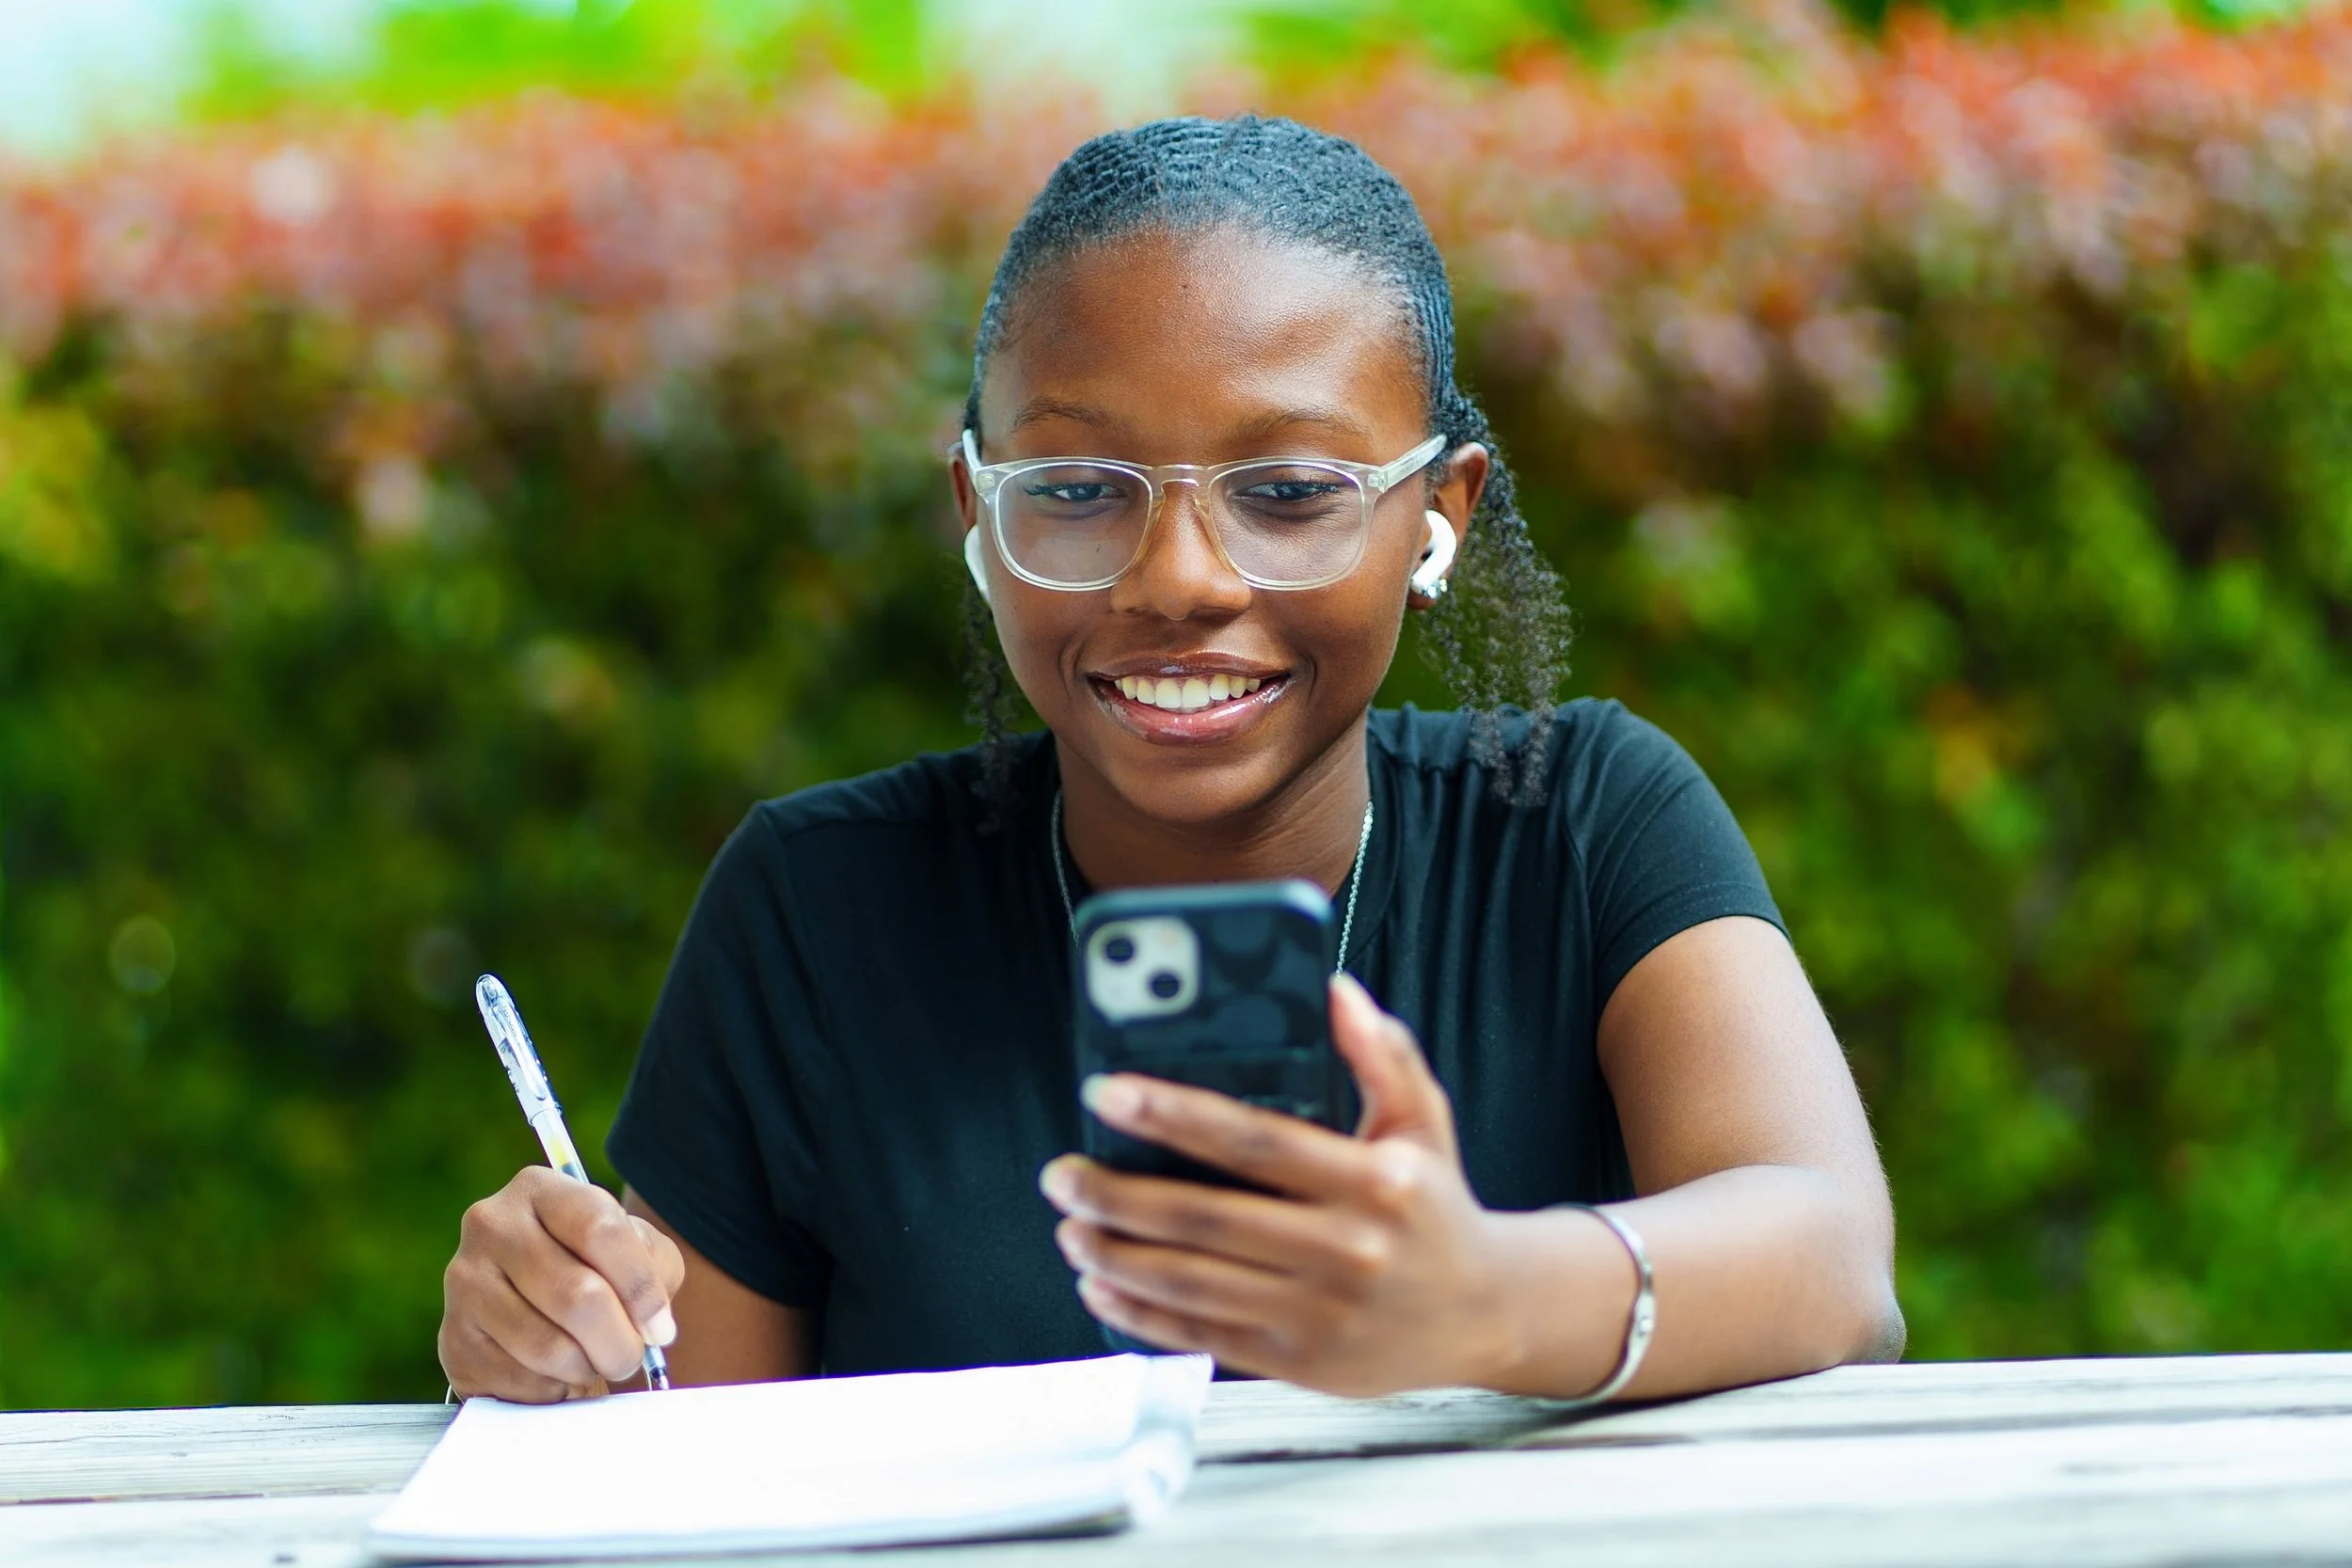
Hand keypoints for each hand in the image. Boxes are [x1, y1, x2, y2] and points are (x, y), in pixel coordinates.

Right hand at [439, 1166, 684, 1401]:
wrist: (533, 1308)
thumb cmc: (597, 1271)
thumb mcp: (637, 1250)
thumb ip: (654, 1270)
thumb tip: (653, 1324)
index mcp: (541, 1189)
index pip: (600, 1230)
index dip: (641, 1287)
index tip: (661, 1328)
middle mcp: (492, 1225)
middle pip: (578, 1295)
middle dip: (620, 1341)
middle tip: (630, 1356)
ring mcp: (464, 1282)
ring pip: (549, 1346)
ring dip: (586, 1368)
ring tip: (593, 1361)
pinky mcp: (453, 1338)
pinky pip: (519, 1379)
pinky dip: (550, 1388)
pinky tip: (552, 1372)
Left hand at [1040, 973, 1520, 1397]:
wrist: (1485, 1313)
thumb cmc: (1435, 1205)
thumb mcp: (1423, 1118)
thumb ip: (1380, 1051)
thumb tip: (1333, 990)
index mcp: (1375, 1181)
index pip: (1254, 1140)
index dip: (1173, 1115)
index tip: (1107, 1093)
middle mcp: (1347, 1250)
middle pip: (1206, 1219)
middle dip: (1117, 1194)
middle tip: (1061, 1173)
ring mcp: (1320, 1314)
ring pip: (1192, 1284)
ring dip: (1116, 1257)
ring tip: (1071, 1226)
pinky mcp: (1300, 1363)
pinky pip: (1202, 1338)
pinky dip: (1140, 1317)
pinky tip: (1101, 1287)